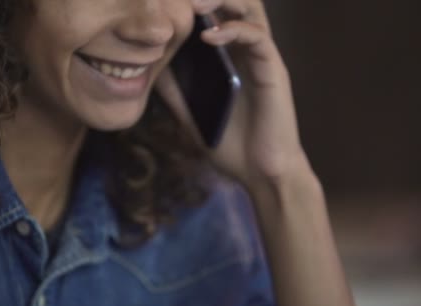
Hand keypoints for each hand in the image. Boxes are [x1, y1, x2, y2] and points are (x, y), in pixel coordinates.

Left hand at [155, 0, 309, 188]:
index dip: (194, 4)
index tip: (163, 1)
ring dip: (221, 1)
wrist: (260, 173)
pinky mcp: (273, 71)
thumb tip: (147, 65)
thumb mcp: (190, 112)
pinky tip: (209, 37)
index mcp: (228, 55)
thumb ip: (173, 89)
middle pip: (233, 3)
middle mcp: (245, 50)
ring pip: (250, 10)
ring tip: (192, 5)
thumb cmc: (229, 143)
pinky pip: (258, 39)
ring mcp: (261, 58)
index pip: (214, 14)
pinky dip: (234, 31)